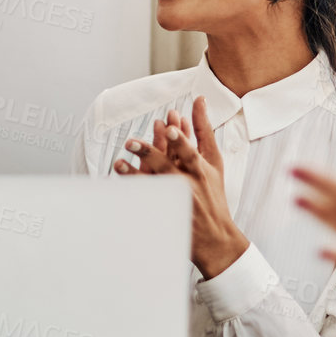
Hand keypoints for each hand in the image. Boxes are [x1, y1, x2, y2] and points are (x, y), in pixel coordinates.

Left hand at [115, 97, 247, 277]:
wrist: (216, 237)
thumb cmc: (214, 192)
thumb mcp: (214, 161)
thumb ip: (204, 130)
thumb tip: (198, 99)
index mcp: (201, 169)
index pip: (191, 152)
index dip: (181, 139)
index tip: (172, 125)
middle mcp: (189, 183)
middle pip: (170, 166)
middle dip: (154, 152)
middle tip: (135, 141)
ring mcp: (175, 199)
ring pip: (154, 182)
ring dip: (136, 171)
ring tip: (121, 158)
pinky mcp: (165, 211)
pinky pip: (146, 198)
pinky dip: (132, 187)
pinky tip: (119, 177)